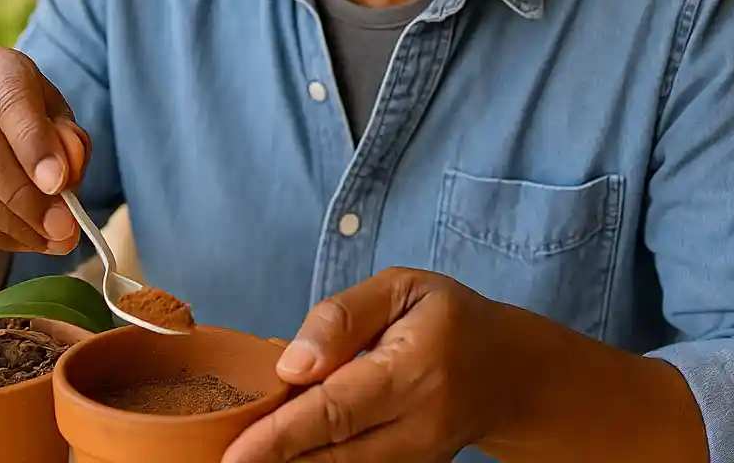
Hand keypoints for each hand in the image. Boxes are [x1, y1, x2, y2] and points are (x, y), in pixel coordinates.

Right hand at [0, 44, 90, 254]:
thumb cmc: (33, 120)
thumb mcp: (61, 120)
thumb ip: (70, 143)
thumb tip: (63, 179)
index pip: (9, 100)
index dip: (34, 144)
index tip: (59, 184)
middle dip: (25, 196)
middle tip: (62, 226)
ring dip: (13, 224)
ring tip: (52, 239)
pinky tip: (24, 239)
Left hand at [223, 268, 521, 462]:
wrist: (510, 373)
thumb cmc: (448, 320)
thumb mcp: (402, 288)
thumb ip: (343, 318)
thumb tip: (291, 365)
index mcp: (414, 368)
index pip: (337, 408)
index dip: (281, 436)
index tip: (234, 453)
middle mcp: (420, 424)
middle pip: (336, 455)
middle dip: (276, 462)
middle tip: (223, 462)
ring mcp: (420, 458)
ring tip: (246, 460)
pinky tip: (282, 461)